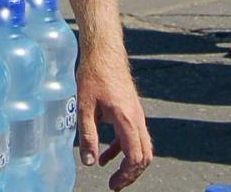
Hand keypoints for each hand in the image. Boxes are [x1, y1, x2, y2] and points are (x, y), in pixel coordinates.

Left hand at [75, 55, 152, 189]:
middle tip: (115, 184)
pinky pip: (133, 135)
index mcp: (127, 119)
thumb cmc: (94, 75)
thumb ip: (87, 135)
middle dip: (132, 173)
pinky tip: (104, 156)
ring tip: (112, 176)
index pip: (135, 157)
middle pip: (145, 155)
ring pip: (142, 146)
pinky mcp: (131, 110)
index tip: (112, 184)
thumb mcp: (85, 107)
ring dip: (129, 163)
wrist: (104, 51)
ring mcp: (136, 114)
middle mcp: (137, 118)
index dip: (126, 175)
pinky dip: (122, 149)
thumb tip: (89, 162)